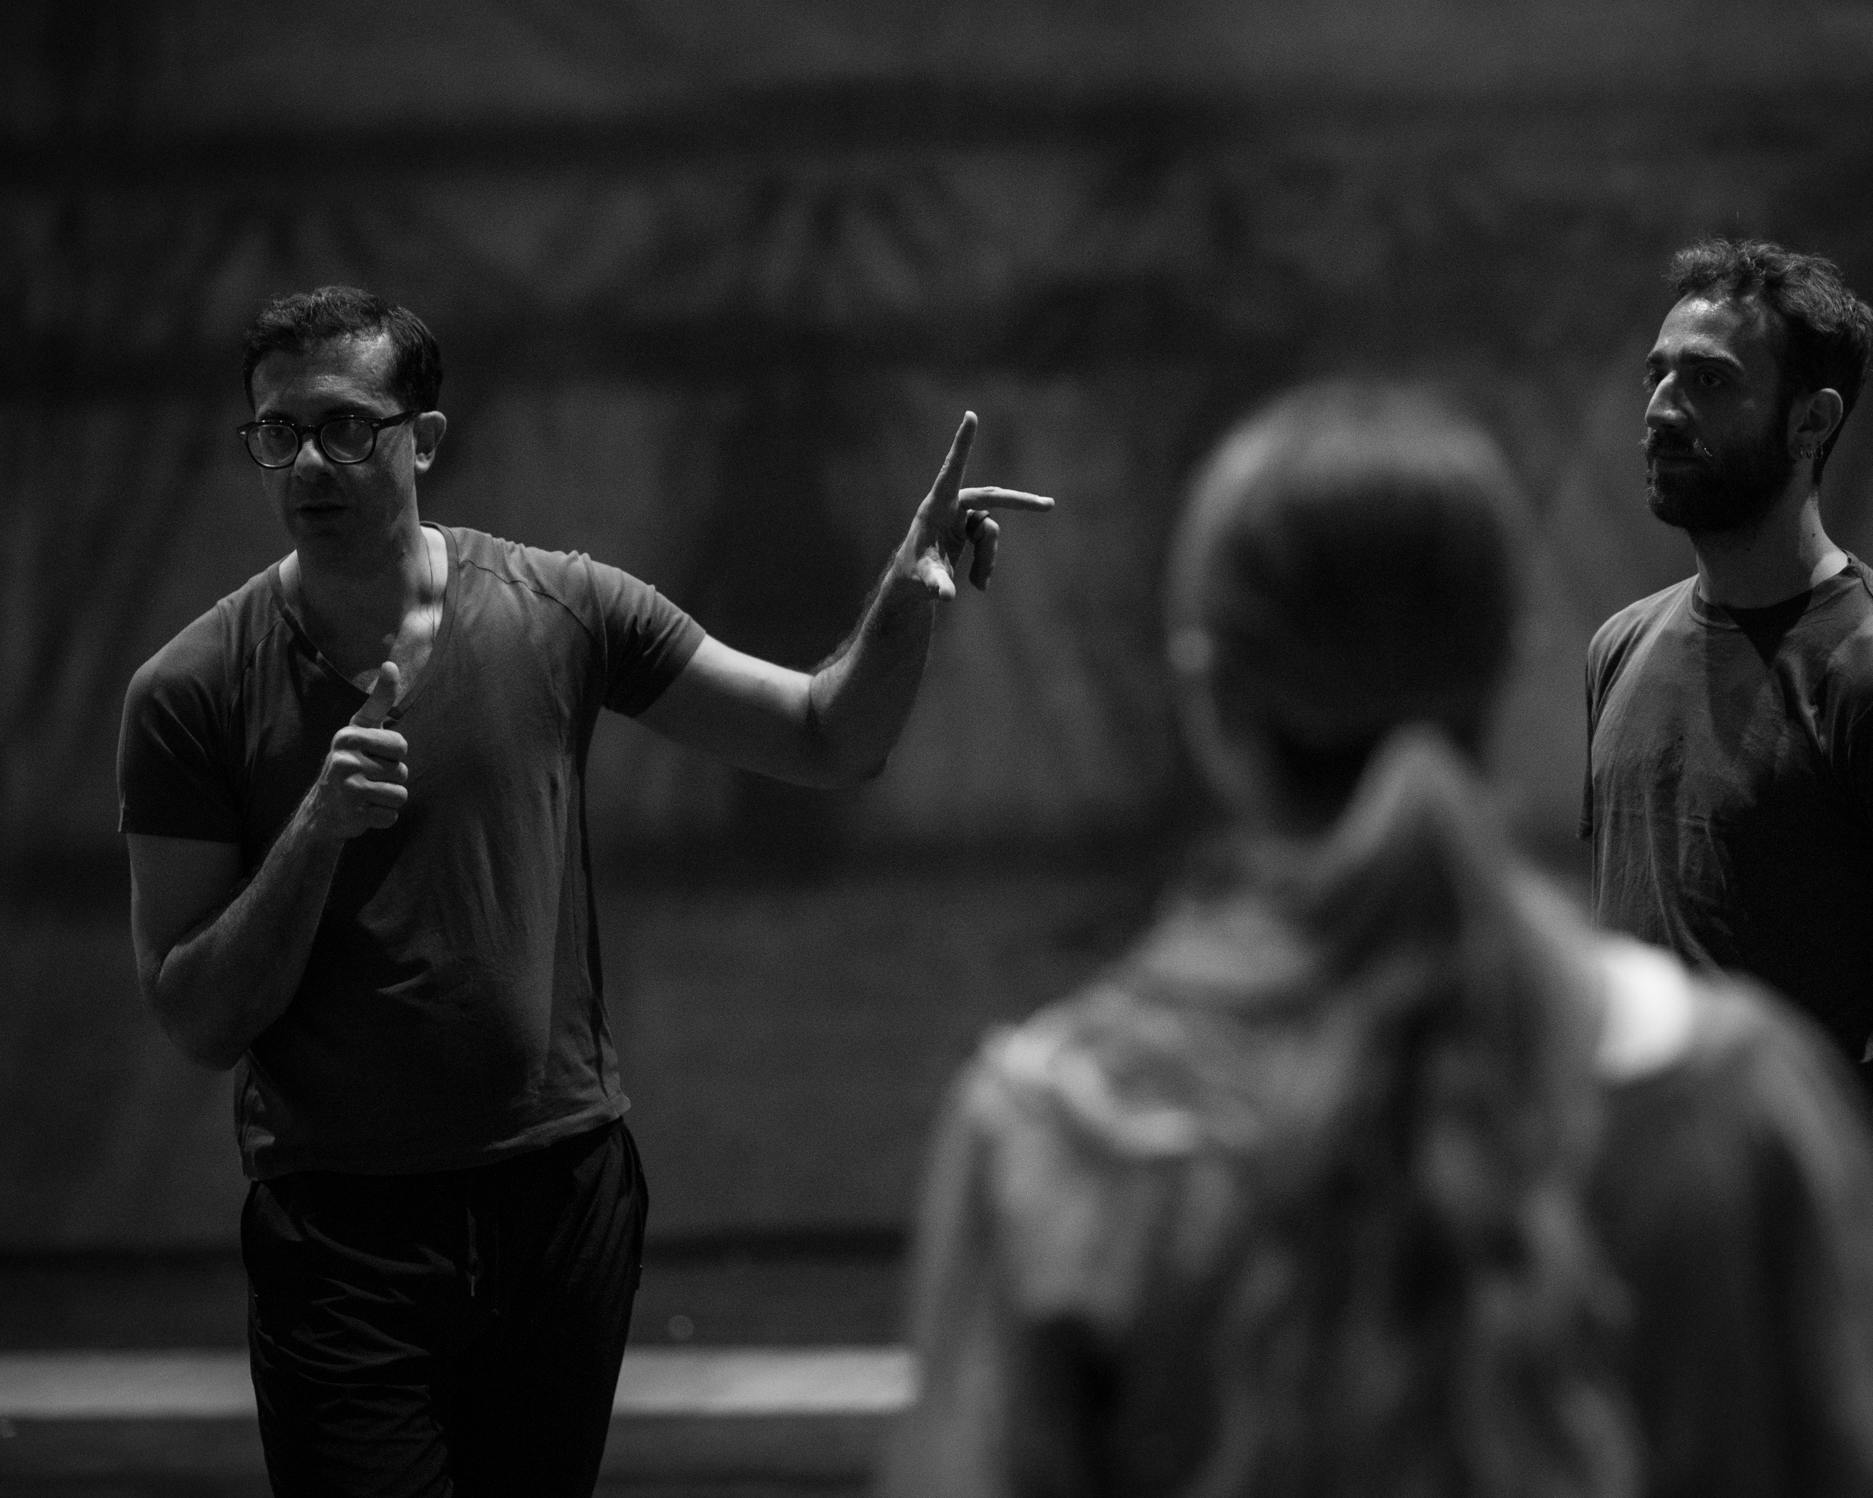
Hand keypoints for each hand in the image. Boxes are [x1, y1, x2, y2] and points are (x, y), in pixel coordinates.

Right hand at [308, 661, 409, 840]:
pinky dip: (383, 816)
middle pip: (402, 771)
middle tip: (369, 777)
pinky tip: (365, 810)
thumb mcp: (359, 730)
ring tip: (368, 794)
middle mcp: (344, 759)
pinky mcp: (353, 814)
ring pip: (400, 794)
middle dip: (392, 777)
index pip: (399, 745)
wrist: (323, 810)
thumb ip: (378, 702)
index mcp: (349, 736)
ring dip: (389, 798)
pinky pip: (392, 816)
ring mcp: (348, 788)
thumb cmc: (350, 762)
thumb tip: (391, 663)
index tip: (374, 752)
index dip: (394, 752)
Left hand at [896, 412, 1053, 599]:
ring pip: (991, 530)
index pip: (952, 469)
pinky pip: (990, 542)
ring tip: (978, 585)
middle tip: (1048, 506)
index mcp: (937, 506)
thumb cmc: (914, 574)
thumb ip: (937, 585)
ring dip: (989, 558)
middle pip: (992, 498)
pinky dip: (988, 564)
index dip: (963, 444)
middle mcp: (952, 505)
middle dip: (1020, 503)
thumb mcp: (926, 581)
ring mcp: (964, 515)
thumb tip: (947, 596)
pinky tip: (979, 585)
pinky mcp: (970, 526)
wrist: (914, 580)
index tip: (971, 415)